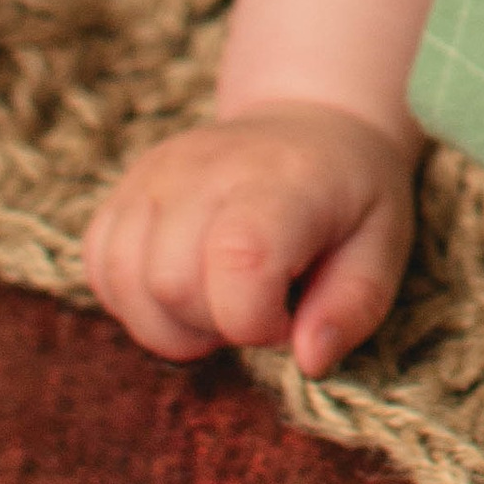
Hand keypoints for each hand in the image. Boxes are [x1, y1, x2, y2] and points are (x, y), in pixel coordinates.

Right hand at [80, 101, 417, 381]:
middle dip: (214, 327)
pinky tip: (182, 289)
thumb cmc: (351, 196)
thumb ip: (353, 307)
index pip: (239, 262)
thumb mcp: (383, 245)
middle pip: (172, 284)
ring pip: (125, 282)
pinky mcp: (125, 189)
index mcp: (283, 182)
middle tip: (258, 305)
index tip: (288, 316)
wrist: (310, 124)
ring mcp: (157, 174)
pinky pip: (100, 268)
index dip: (256, 321)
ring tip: (219, 300)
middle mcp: (208, 168)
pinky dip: (133, 301)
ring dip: (170, 322)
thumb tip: (308, 359)